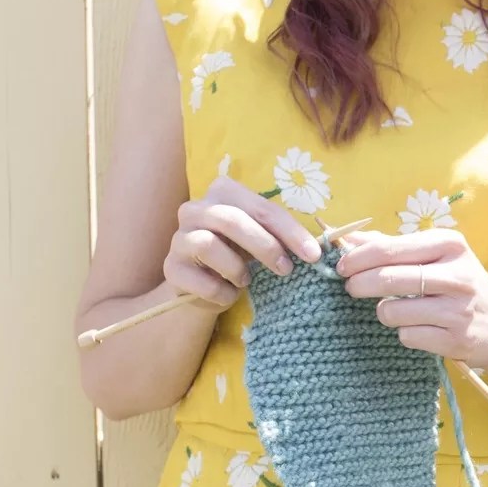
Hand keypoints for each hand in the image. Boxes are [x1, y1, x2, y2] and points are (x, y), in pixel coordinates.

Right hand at [164, 177, 323, 307]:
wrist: (206, 287)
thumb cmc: (241, 255)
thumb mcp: (264, 240)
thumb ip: (283, 237)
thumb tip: (316, 249)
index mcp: (223, 193)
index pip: (262, 208)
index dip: (290, 232)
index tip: (313, 255)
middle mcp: (194, 209)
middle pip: (232, 221)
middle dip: (265, 246)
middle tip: (286, 269)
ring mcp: (178, 237)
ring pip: (208, 245)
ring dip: (237, 268)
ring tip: (246, 280)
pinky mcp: (171, 267)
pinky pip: (201, 280)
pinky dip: (222, 292)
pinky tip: (229, 293)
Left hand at [337, 229, 487, 369]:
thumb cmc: (460, 285)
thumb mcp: (437, 256)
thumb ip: (393, 246)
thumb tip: (347, 238)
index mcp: (450, 245)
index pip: (388, 248)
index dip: (357, 258)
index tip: (342, 266)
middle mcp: (457, 274)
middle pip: (387, 278)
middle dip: (359, 284)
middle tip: (352, 288)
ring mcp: (458, 309)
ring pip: (391, 311)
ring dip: (384, 313)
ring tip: (397, 311)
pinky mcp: (455, 340)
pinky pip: (407, 336)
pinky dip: (405, 333)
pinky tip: (420, 328)